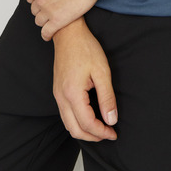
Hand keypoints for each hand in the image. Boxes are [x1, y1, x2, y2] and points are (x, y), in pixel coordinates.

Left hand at [22, 0, 103, 40]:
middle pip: (35, 10)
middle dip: (41, 9)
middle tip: (52, 8)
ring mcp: (48, 10)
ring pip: (39, 21)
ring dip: (44, 21)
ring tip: (52, 20)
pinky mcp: (59, 21)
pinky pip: (47, 32)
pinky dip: (47, 35)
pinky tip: (50, 35)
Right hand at [52, 19, 117, 141]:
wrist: (68, 33)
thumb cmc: (86, 48)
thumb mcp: (102, 71)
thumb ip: (106, 97)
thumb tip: (111, 119)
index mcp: (72, 94)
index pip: (87, 124)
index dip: (102, 132)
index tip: (114, 133)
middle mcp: (61, 98)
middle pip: (74, 130)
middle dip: (92, 136)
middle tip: (108, 134)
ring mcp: (57, 95)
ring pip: (68, 124)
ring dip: (84, 131)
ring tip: (101, 128)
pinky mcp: (57, 91)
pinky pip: (65, 114)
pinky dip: (77, 122)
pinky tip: (90, 117)